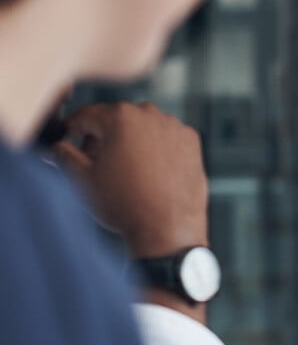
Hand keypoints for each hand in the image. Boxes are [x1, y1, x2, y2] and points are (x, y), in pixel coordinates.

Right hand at [52, 102, 207, 256]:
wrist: (168, 229)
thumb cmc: (125, 204)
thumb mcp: (82, 178)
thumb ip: (63, 154)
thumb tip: (57, 147)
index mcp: (120, 116)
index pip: (86, 116)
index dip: (72, 130)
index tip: (68, 141)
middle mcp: (150, 114)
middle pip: (116, 120)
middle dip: (103, 137)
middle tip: (96, 163)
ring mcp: (175, 127)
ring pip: (142, 128)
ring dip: (130, 142)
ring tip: (125, 171)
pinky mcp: (192, 143)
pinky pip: (165, 139)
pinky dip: (156, 149)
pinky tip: (150, 173)